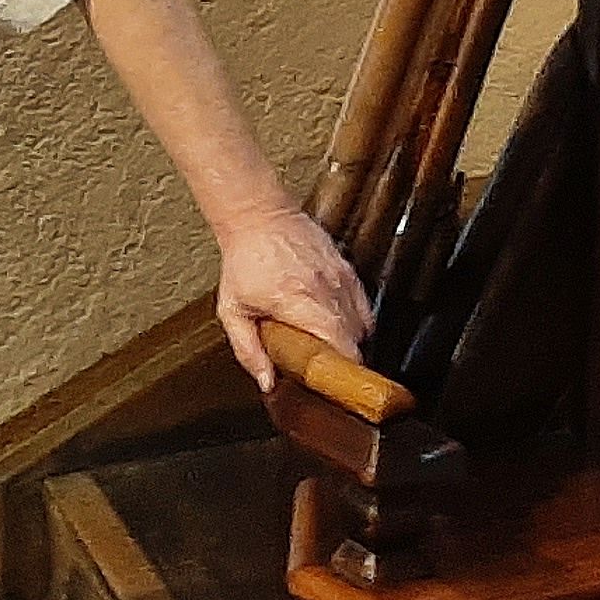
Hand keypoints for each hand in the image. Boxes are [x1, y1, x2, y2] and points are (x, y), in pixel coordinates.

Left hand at [209, 207, 372, 393]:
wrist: (259, 216)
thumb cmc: (245, 261)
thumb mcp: (233, 310)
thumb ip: (248, 350)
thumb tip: (267, 381)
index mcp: (298, 301)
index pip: (339, 343)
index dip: (342, 370)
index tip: (333, 383)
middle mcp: (326, 289)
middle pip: (356, 340)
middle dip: (344, 360)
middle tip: (326, 370)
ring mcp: (341, 278)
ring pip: (365, 324)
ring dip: (351, 342)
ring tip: (329, 348)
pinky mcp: (348, 269)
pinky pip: (365, 305)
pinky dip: (357, 321)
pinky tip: (337, 325)